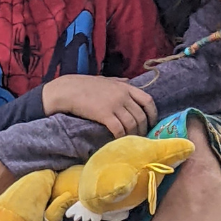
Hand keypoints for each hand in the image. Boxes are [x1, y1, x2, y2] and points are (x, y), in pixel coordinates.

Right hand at [42, 74, 157, 137]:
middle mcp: (122, 95)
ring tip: (130, 140)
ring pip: (132, 124)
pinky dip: (121, 136)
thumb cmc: (84, 84)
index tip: (152, 122)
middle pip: (141, 115)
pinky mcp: (105, 115)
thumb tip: (129, 80)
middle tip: (140, 136)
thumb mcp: (105, 79)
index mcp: (125, 86)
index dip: (153, 113)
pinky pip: (119, 129)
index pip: (147, 100)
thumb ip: (118, 81)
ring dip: (133, 134)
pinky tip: (119, 140)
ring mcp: (114, 105)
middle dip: (143, 128)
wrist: (68, 90)